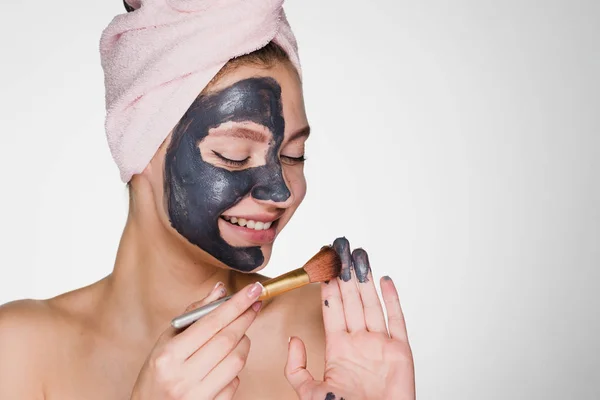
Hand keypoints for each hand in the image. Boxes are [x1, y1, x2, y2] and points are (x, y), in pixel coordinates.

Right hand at [130, 281, 262, 399]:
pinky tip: (227, 361)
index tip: (253, 290)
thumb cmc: (157, 373)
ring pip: (237, 361)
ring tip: (239, 334)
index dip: (236, 304)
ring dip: (244, 342)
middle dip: (245, 318)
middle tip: (254, 305)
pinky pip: (235, 382)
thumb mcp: (165, 342)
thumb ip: (193, 314)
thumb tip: (220, 290)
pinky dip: (236, 368)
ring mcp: (197, 395)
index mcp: (169, 356)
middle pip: (227, 340)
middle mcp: (182, 377)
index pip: (211, 323)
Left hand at [285, 237, 414, 399]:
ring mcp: (380, 345)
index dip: (327, 286)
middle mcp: (359, 342)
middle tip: (340, 247)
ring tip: (358, 254)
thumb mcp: (310, 392)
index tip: (322, 264)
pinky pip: (397, 320)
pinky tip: (385, 280)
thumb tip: (293, 339)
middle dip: (345, 273)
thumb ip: (297, 368)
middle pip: (351, 300)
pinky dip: (392, 299)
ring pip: (371, 304)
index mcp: (338, 350)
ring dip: (364, 278)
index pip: (332, 309)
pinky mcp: (400, 351)